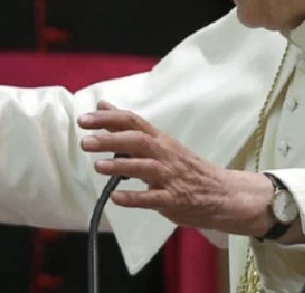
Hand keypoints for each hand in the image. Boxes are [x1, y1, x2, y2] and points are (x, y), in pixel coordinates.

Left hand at [78, 103, 274, 235]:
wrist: (221, 193)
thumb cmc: (184, 166)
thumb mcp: (158, 142)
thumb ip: (128, 127)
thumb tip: (102, 105)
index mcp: (160, 138)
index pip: (133, 121)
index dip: (108, 119)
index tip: (84, 119)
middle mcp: (165, 154)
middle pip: (138, 141)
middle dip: (111, 140)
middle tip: (86, 142)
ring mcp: (171, 177)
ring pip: (146, 168)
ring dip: (121, 166)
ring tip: (98, 166)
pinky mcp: (174, 199)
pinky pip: (153, 198)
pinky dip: (134, 198)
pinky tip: (115, 198)